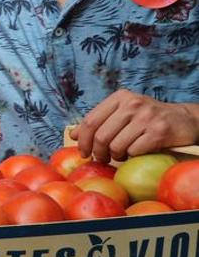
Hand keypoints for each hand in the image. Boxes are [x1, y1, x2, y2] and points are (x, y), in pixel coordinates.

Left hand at [73, 89, 198, 161]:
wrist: (184, 120)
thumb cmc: (148, 118)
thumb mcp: (123, 113)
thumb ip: (100, 121)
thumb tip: (73, 135)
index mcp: (120, 97)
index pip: (91, 120)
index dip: (83, 140)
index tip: (83, 152)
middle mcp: (132, 104)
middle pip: (101, 136)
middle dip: (98, 152)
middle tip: (101, 158)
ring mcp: (146, 117)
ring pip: (116, 146)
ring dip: (116, 156)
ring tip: (121, 154)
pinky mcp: (158, 132)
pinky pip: (134, 151)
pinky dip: (131, 156)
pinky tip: (136, 153)